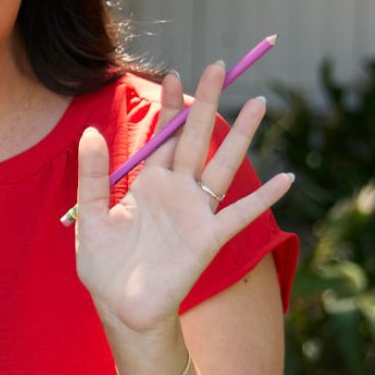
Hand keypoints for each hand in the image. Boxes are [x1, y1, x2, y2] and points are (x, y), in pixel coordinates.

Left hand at [74, 64, 291, 342]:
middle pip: (197, 139)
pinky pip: (240, 214)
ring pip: (223, 165)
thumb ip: (92, 176)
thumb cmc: (105, 267)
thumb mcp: (91, 216)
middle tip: (218, 65)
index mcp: (148, 183)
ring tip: (259, 102)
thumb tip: (88, 131)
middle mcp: (177, 192)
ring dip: (242, 135)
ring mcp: (196, 212)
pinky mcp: (208, 238)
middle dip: (207, 103)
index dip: (171, 108)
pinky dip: (264, 197)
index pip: (165, 136)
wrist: (120, 309)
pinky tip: (285, 179)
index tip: (175, 75)